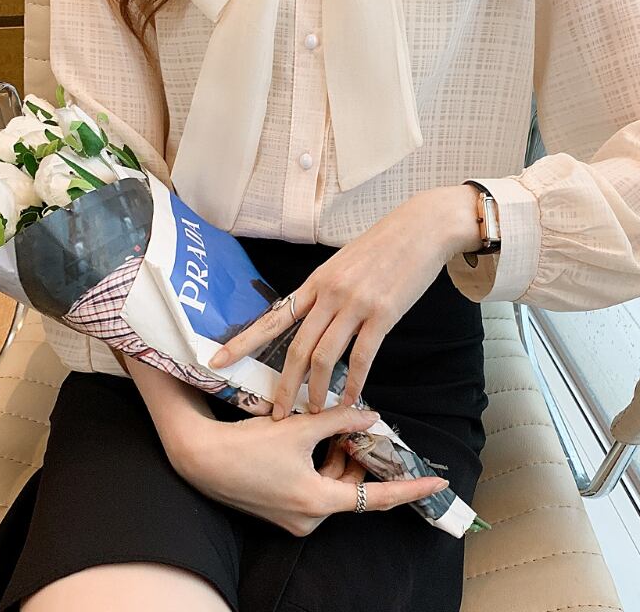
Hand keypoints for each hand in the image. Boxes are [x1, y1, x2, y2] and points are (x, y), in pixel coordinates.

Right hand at [170, 403, 448, 536]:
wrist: (201, 458)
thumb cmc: (249, 444)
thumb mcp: (300, 427)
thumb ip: (340, 420)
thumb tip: (371, 415)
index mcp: (317, 501)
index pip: (376, 498)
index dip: (409, 489)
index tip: (437, 484)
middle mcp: (308, 517)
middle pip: (350, 486)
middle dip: (357, 455)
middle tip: (357, 425)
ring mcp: (293, 515)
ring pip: (332, 483)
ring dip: (336, 456)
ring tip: (329, 425)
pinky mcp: (280, 508)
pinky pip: (314, 486)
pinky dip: (319, 462)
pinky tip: (311, 436)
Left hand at [208, 185, 483, 417]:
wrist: (421, 228)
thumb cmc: (383, 243)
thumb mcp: (344, 262)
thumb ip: (326, 289)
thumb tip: (313, 314)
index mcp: (316, 281)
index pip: (273, 318)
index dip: (243, 342)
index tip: (218, 360)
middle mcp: (330, 294)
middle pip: (296, 348)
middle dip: (284, 385)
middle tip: (276, 412)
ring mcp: (356, 305)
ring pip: (324, 357)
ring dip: (316, 390)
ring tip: (313, 411)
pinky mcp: (383, 314)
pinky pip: (362, 357)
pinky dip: (353, 383)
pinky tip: (350, 398)